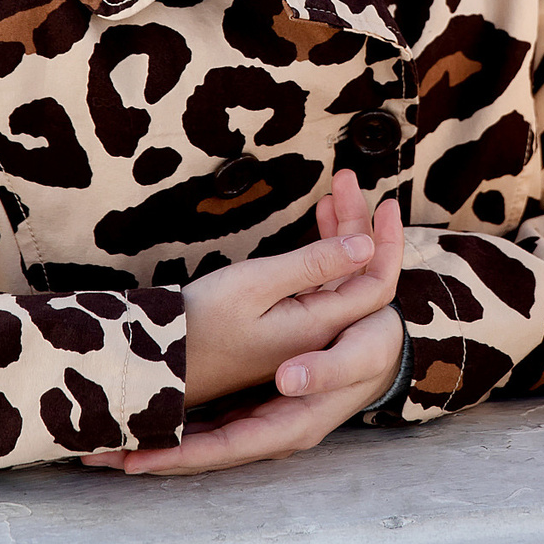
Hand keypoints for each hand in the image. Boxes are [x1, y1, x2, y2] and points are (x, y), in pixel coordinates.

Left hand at [86, 304, 404, 476]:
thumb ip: (327, 367)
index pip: (225, 450)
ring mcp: (255, 421)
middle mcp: (268, 433)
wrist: (382, 342)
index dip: (178, 455)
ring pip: (195, 443)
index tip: (133, 461)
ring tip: (98, 447)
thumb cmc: (369, 347)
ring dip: (149, 443)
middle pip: (201, 456)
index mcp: (291, 426)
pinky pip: (201, 424)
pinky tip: (133, 420)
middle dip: (148, 458)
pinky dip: (167, 425)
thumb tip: (288, 381)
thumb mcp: (357, 353)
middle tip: (95, 459)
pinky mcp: (248, 404)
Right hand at [179, 184, 401, 406]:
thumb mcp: (257, 283)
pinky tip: (314, 228)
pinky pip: (315, 289)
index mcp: (319, 326)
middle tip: (347, 180)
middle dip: (358, 224)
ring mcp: (298, 333)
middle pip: (358, 276)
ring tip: (331, 193)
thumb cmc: (201, 321)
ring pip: (336, 280)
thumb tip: (365, 243)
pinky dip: (320, 256)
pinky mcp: (280, 330)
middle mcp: (316, 333)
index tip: (385, 200)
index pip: (376, 282)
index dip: (386, 239)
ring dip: (338, 235)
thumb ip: (314, 263)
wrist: (157, 362)